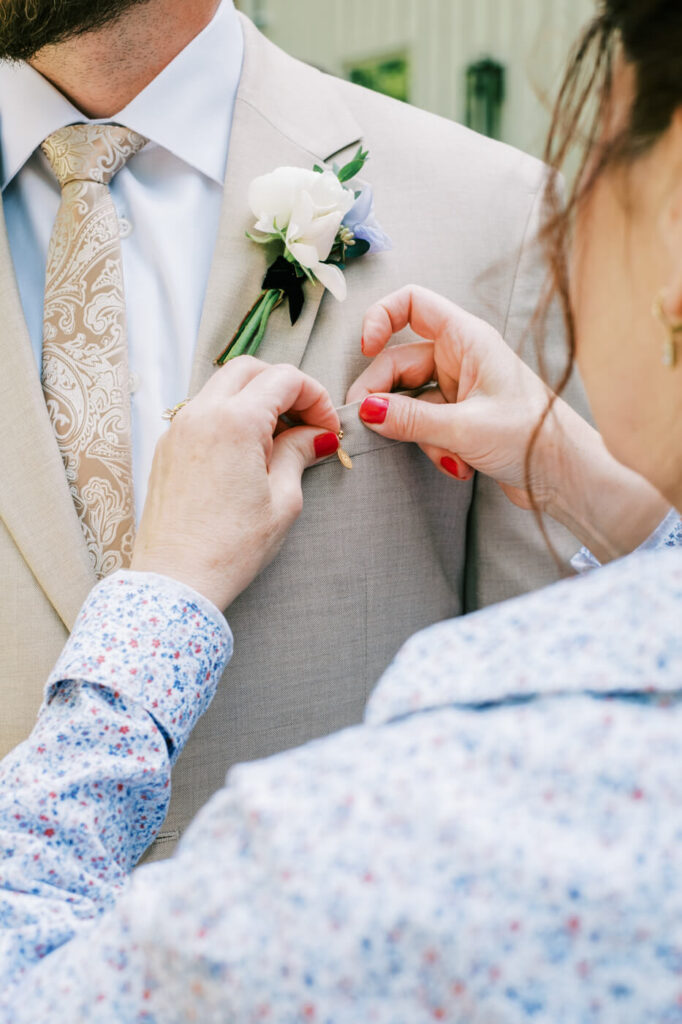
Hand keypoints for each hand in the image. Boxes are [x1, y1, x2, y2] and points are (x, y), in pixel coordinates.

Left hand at [131, 357, 340, 608]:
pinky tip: (246, 452)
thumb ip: (299, 453)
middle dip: (284, 387)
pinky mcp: (167, 448)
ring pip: (222, 386)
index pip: (284, 379)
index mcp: (234, 421)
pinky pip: (202, 412)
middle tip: (305, 423)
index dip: (315, 397)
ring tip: (277, 440)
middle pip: (249, 370)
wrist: (175, 581)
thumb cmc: (230, 548)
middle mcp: (201, 414)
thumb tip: (317, 435)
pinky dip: (229, 416)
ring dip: (254, 399)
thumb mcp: (282, 500)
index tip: (327, 428)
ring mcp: (178, 429)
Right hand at [347, 284, 574, 510]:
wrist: (568, 477)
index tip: (365, 350)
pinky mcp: (462, 419)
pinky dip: (434, 447)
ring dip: (415, 432)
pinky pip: (427, 425)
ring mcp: (461, 389)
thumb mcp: (464, 428)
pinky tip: (458, 466)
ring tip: (443, 454)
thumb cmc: (533, 438)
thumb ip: (410, 418)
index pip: (413, 304)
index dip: (381, 318)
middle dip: (384, 397)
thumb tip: (367, 411)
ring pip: (411, 401)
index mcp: (469, 339)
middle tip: (367, 424)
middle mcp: (463, 358)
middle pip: (400, 362)